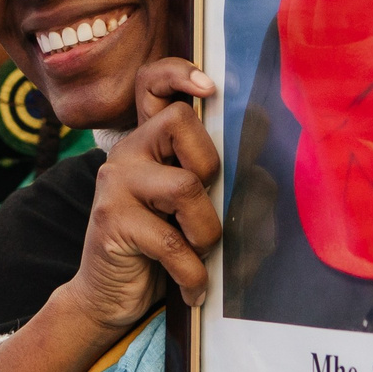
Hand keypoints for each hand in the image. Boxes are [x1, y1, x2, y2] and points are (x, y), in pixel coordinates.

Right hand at [0, 59, 219, 371]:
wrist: (107, 298)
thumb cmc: (160, 252)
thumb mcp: (193, 212)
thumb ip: (219, 185)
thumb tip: (265, 177)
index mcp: (148, 143)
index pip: (152, 84)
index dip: (178, 73)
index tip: (210, 87)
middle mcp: (127, 153)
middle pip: (180, 122)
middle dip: (209, 165)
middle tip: (203, 206)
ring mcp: (115, 184)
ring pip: (185, 186)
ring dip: (207, 231)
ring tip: (200, 254)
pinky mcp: (112, 222)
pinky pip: (172, 242)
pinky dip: (193, 273)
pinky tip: (193, 291)